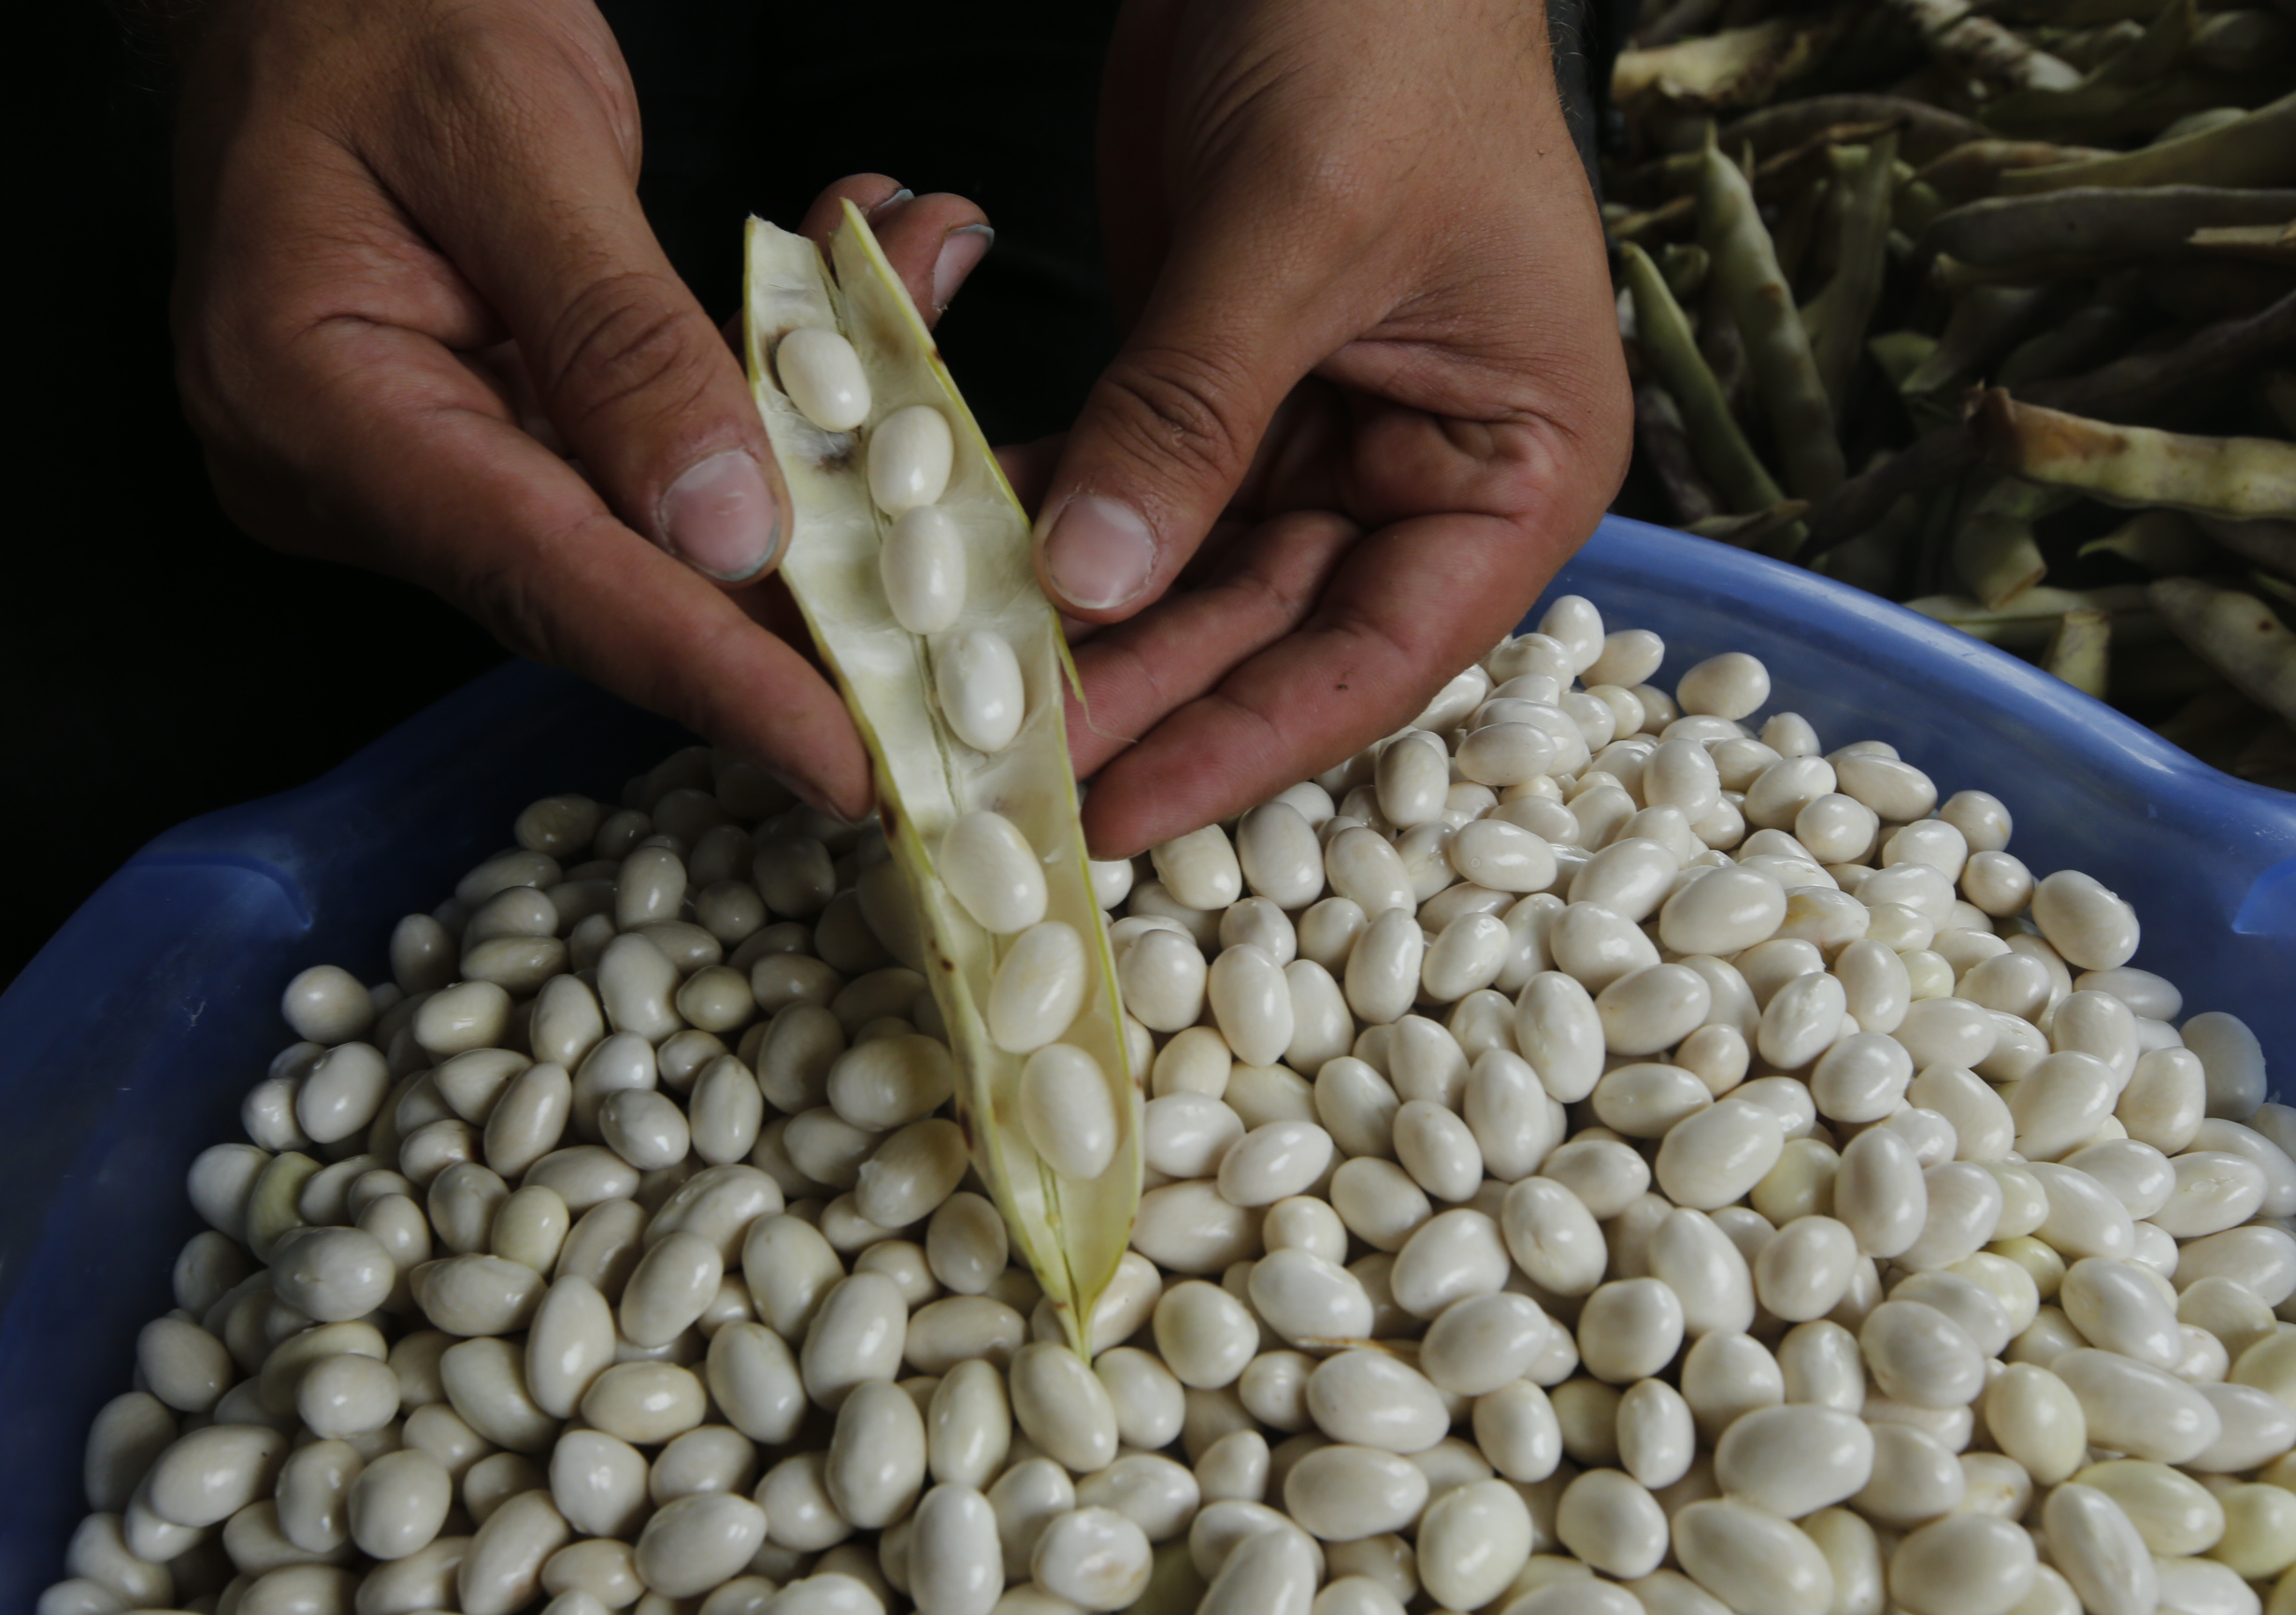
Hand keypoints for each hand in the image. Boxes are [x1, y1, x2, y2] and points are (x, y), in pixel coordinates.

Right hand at [170, 0, 995, 820]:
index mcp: (309, 397)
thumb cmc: (385, 12)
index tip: (851, 764)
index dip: (712, 678)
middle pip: (593, 593)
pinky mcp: (469, 445)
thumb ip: (617, 331)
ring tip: (939, 477)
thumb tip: (727, 531)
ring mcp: (405, 468)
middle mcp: (343, 469)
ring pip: (634, 541)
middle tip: (936, 698)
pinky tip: (862, 384)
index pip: (543, 579)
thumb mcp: (514, 130)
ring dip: (797, 515)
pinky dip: (752, 439)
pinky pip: (629, 477)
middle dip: (780, 642)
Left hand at [1035, 0, 1632, 856]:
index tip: (1120, 810)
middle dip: (1137, 692)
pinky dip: (1051, 515)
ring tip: (960, 686)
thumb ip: (1192, 415)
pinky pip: (1132, 484)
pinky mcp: (1220, 382)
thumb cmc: (1380, 33)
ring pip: (1187, 574)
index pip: (1378, 655)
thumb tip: (1091, 584)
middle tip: (998, 762)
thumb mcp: (1293, 230)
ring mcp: (1318, 429)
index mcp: (1512, 463)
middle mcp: (1424, 470)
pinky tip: (957, 560)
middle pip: (1269, 632)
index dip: (1246, 743)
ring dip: (1079, 622)